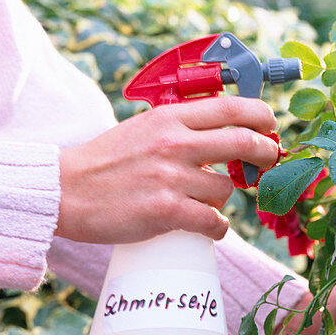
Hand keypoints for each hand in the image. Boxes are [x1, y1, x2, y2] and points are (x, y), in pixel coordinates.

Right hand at [56, 97, 280, 243]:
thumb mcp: (143, 128)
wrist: (65, 191)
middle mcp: (174, 143)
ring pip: (226, 189)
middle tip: (268, 161)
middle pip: (243, 142)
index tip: (270, 126)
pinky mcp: (167, 211)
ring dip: (222, 199)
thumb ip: (180, 127)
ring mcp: (171, 177)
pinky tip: (208, 227)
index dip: (261, 116)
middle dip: (265, 152)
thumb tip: (224, 129)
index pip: (231, 107)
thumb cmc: (106, 162)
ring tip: (201, 202)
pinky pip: (214, 221)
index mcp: (169, 118)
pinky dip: (217, 228)